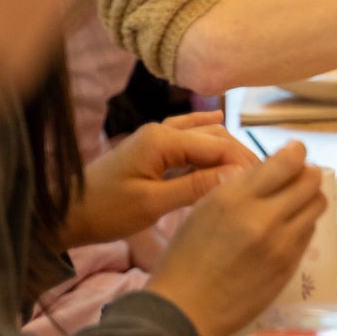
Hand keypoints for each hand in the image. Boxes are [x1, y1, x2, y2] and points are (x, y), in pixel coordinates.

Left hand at [60, 114, 257, 249]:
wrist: (67, 214)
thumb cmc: (106, 211)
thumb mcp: (153, 203)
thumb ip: (195, 186)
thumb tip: (237, 175)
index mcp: (163, 140)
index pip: (218, 146)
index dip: (245, 162)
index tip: (269, 181)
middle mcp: (161, 131)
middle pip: (214, 138)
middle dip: (241, 155)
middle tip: (266, 180)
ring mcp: (155, 138)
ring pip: (202, 136)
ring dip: (227, 148)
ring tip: (253, 168)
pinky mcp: (150, 148)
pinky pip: (185, 134)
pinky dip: (205, 131)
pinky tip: (220, 121)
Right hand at [147, 143, 326, 335]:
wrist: (185, 309)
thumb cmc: (185, 257)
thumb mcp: (204, 209)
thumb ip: (239, 185)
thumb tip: (271, 166)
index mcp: (235, 197)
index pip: (287, 161)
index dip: (297, 152)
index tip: (295, 153)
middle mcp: (263, 217)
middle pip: (311, 181)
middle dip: (308, 173)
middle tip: (298, 177)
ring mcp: (281, 244)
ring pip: (317, 206)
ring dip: (310, 199)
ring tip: (294, 203)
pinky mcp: (289, 266)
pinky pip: (309, 233)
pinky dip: (303, 224)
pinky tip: (286, 229)